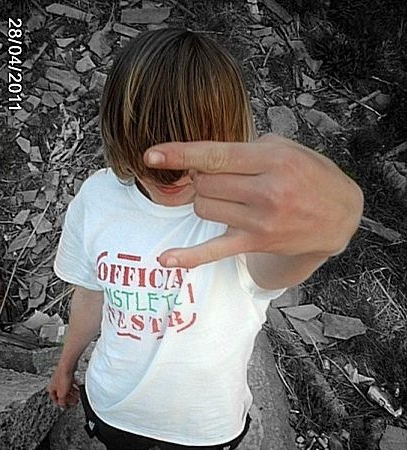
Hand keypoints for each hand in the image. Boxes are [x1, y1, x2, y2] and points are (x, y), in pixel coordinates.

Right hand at [47, 365, 78, 408]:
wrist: (68, 366)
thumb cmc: (63, 377)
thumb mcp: (62, 394)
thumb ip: (62, 401)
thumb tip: (63, 406)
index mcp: (51, 388)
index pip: (54, 398)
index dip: (61, 403)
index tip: (66, 406)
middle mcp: (55, 383)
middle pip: (62, 393)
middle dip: (69, 398)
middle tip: (74, 401)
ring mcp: (62, 378)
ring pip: (67, 388)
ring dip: (73, 393)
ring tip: (78, 396)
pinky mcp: (68, 374)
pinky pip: (71, 382)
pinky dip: (75, 385)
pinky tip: (79, 387)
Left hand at [143, 134, 363, 268]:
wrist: (339, 215)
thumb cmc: (310, 174)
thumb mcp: (286, 149)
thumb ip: (246, 149)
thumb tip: (205, 157)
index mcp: (272, 160)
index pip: (214, 156)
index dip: (180, 154)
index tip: (152, 155)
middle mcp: (265, 191)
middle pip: (205, 183)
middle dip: (203, 177)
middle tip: (221, 177)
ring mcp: (260, 221)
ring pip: (204, 208)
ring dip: (205, 200)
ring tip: (228, 198)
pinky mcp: (255, 243)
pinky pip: (214, 250)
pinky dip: (189, 257)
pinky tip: (166, 259)